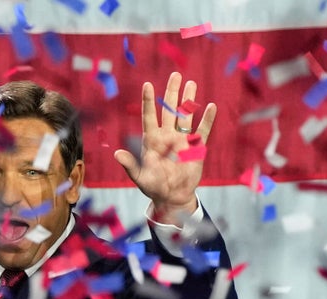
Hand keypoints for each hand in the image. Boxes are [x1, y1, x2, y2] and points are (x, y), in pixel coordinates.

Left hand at [114, 72, 216, 224]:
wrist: (172, 196)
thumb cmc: (153, 186)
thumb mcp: (140, 176)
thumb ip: (130, 164)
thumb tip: (116, 154)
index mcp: (152, 140)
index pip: (149, 116)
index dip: (148, 100)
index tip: (148, 84)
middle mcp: (167, 136)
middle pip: (169, 110)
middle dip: (171, 93)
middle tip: (175, 75)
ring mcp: (182, 140)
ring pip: (186, 116)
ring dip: (189, 101)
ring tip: (191, 84)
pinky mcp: (196, 147)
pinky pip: (202, 131)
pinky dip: (207, 120)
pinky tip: (211, 106)